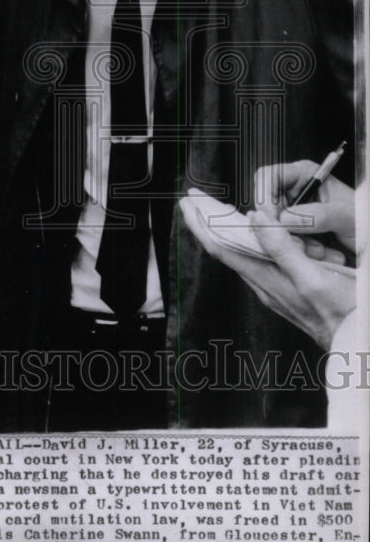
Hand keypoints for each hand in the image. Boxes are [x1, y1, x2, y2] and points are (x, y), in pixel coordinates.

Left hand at [181, 198, 354, 349]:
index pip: (221, 246)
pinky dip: (251, 240)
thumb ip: (283, 248)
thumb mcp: (314, 277)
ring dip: (226, 229)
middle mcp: (263, 284)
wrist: (357, 341)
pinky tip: (258, 232)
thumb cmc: (341, 313)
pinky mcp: (284, 289)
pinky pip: (258, 259)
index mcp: (265, 278)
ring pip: (240, 253)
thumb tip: (255, 219)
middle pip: (225, 248)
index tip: (188, 203)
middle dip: (207, 222)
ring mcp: (273, 287)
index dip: (201, 223)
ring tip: (217, 210)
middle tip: (194, 200)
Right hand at [254, 161, 354, 257]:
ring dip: (293, 243)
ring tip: (319, 249)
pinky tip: (320, 252)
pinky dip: (299, 251)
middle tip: (298, 242)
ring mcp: (293, 213)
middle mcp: (295, 192)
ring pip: (274, 228)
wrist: (369, 239)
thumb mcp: (345, 215)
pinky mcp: (294, 232)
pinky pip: (283, 242)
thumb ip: (318, 215)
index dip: (264, 197)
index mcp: (304, 175)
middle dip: (281, 227)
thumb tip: (285, 219)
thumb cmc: (364, 220)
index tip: (272, 220)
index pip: (268, 177)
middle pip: (267, 206)